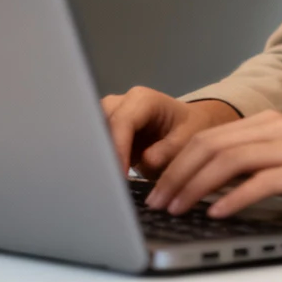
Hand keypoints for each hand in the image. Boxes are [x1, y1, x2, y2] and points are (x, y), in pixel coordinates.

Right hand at [102, 87, 240, 175]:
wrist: (189, 126)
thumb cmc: (190, 130)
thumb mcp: (188, 140)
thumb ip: (167, 151)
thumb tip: (145, 159)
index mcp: (143, 100)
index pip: (122, 122)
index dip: (118, 149)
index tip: (119, 176)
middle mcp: (122, 102)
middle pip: (99, 123)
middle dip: (100, 151)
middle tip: (104, 181)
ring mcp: (111, 115)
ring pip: (92, 132)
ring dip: (96, 155)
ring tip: (102, 181)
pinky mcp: (106, 130)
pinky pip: (95, 142)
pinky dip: (98, 159)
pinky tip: (102, 177)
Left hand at [144, 109, 281, 219]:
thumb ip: (259, 166)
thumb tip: (213, 188)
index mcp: (271, 122)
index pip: (209, 138)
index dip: (176, 163)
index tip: (155, 187)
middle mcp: (279, 127)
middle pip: (211, 146)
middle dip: (175, 175)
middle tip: (155, 203)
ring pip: (228, 161)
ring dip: (194, 187)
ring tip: (175, 209)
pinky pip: (261, 181)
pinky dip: (232, 198)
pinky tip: (216, 213)